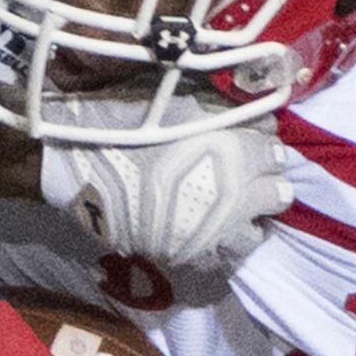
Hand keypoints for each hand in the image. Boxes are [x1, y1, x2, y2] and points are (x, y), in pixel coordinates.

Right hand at [41, 116, 292, 280]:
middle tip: (250, 174)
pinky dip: (224, 246)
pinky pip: (224, 258)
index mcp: (232, 150)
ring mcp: (214, 231)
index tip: (255, 140)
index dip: (265, 143)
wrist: (78, 166)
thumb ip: (216, 103)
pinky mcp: (191, 256)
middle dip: (267, 180)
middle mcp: (234, 194)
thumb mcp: (174, 96)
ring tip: (235, 208)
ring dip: (251, 219)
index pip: (273, 149)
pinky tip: (214, 233)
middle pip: (277, 192)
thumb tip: (245, 103)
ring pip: (256, 233)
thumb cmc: (122, 121)